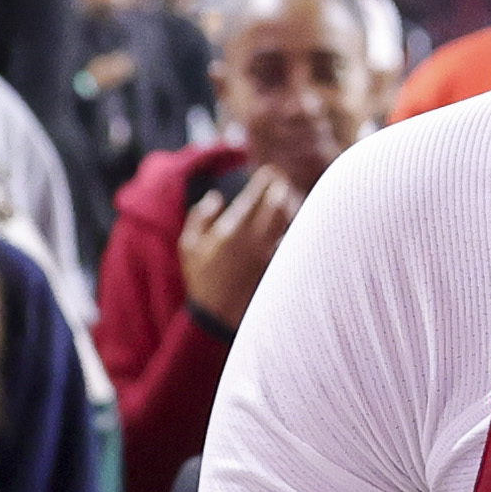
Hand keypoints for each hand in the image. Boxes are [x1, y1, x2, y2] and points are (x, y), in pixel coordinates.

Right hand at [178, 170, 296, 325]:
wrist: (217, 319)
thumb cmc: (201, 281)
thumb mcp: (189, 246)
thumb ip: (200, 216)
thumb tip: (215, 197)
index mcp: (232, 230)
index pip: (256, 195)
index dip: (267, 179)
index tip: (272, 172)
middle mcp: (255, 240)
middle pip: (281, 204)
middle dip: (284, 190)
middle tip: (285, 184)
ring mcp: (271, 255)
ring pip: (292, 224)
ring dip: (294, 210)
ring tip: (293, 203)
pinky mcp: (281, 270)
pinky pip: (294, 245)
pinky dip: (298, 234)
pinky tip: (301, 230)